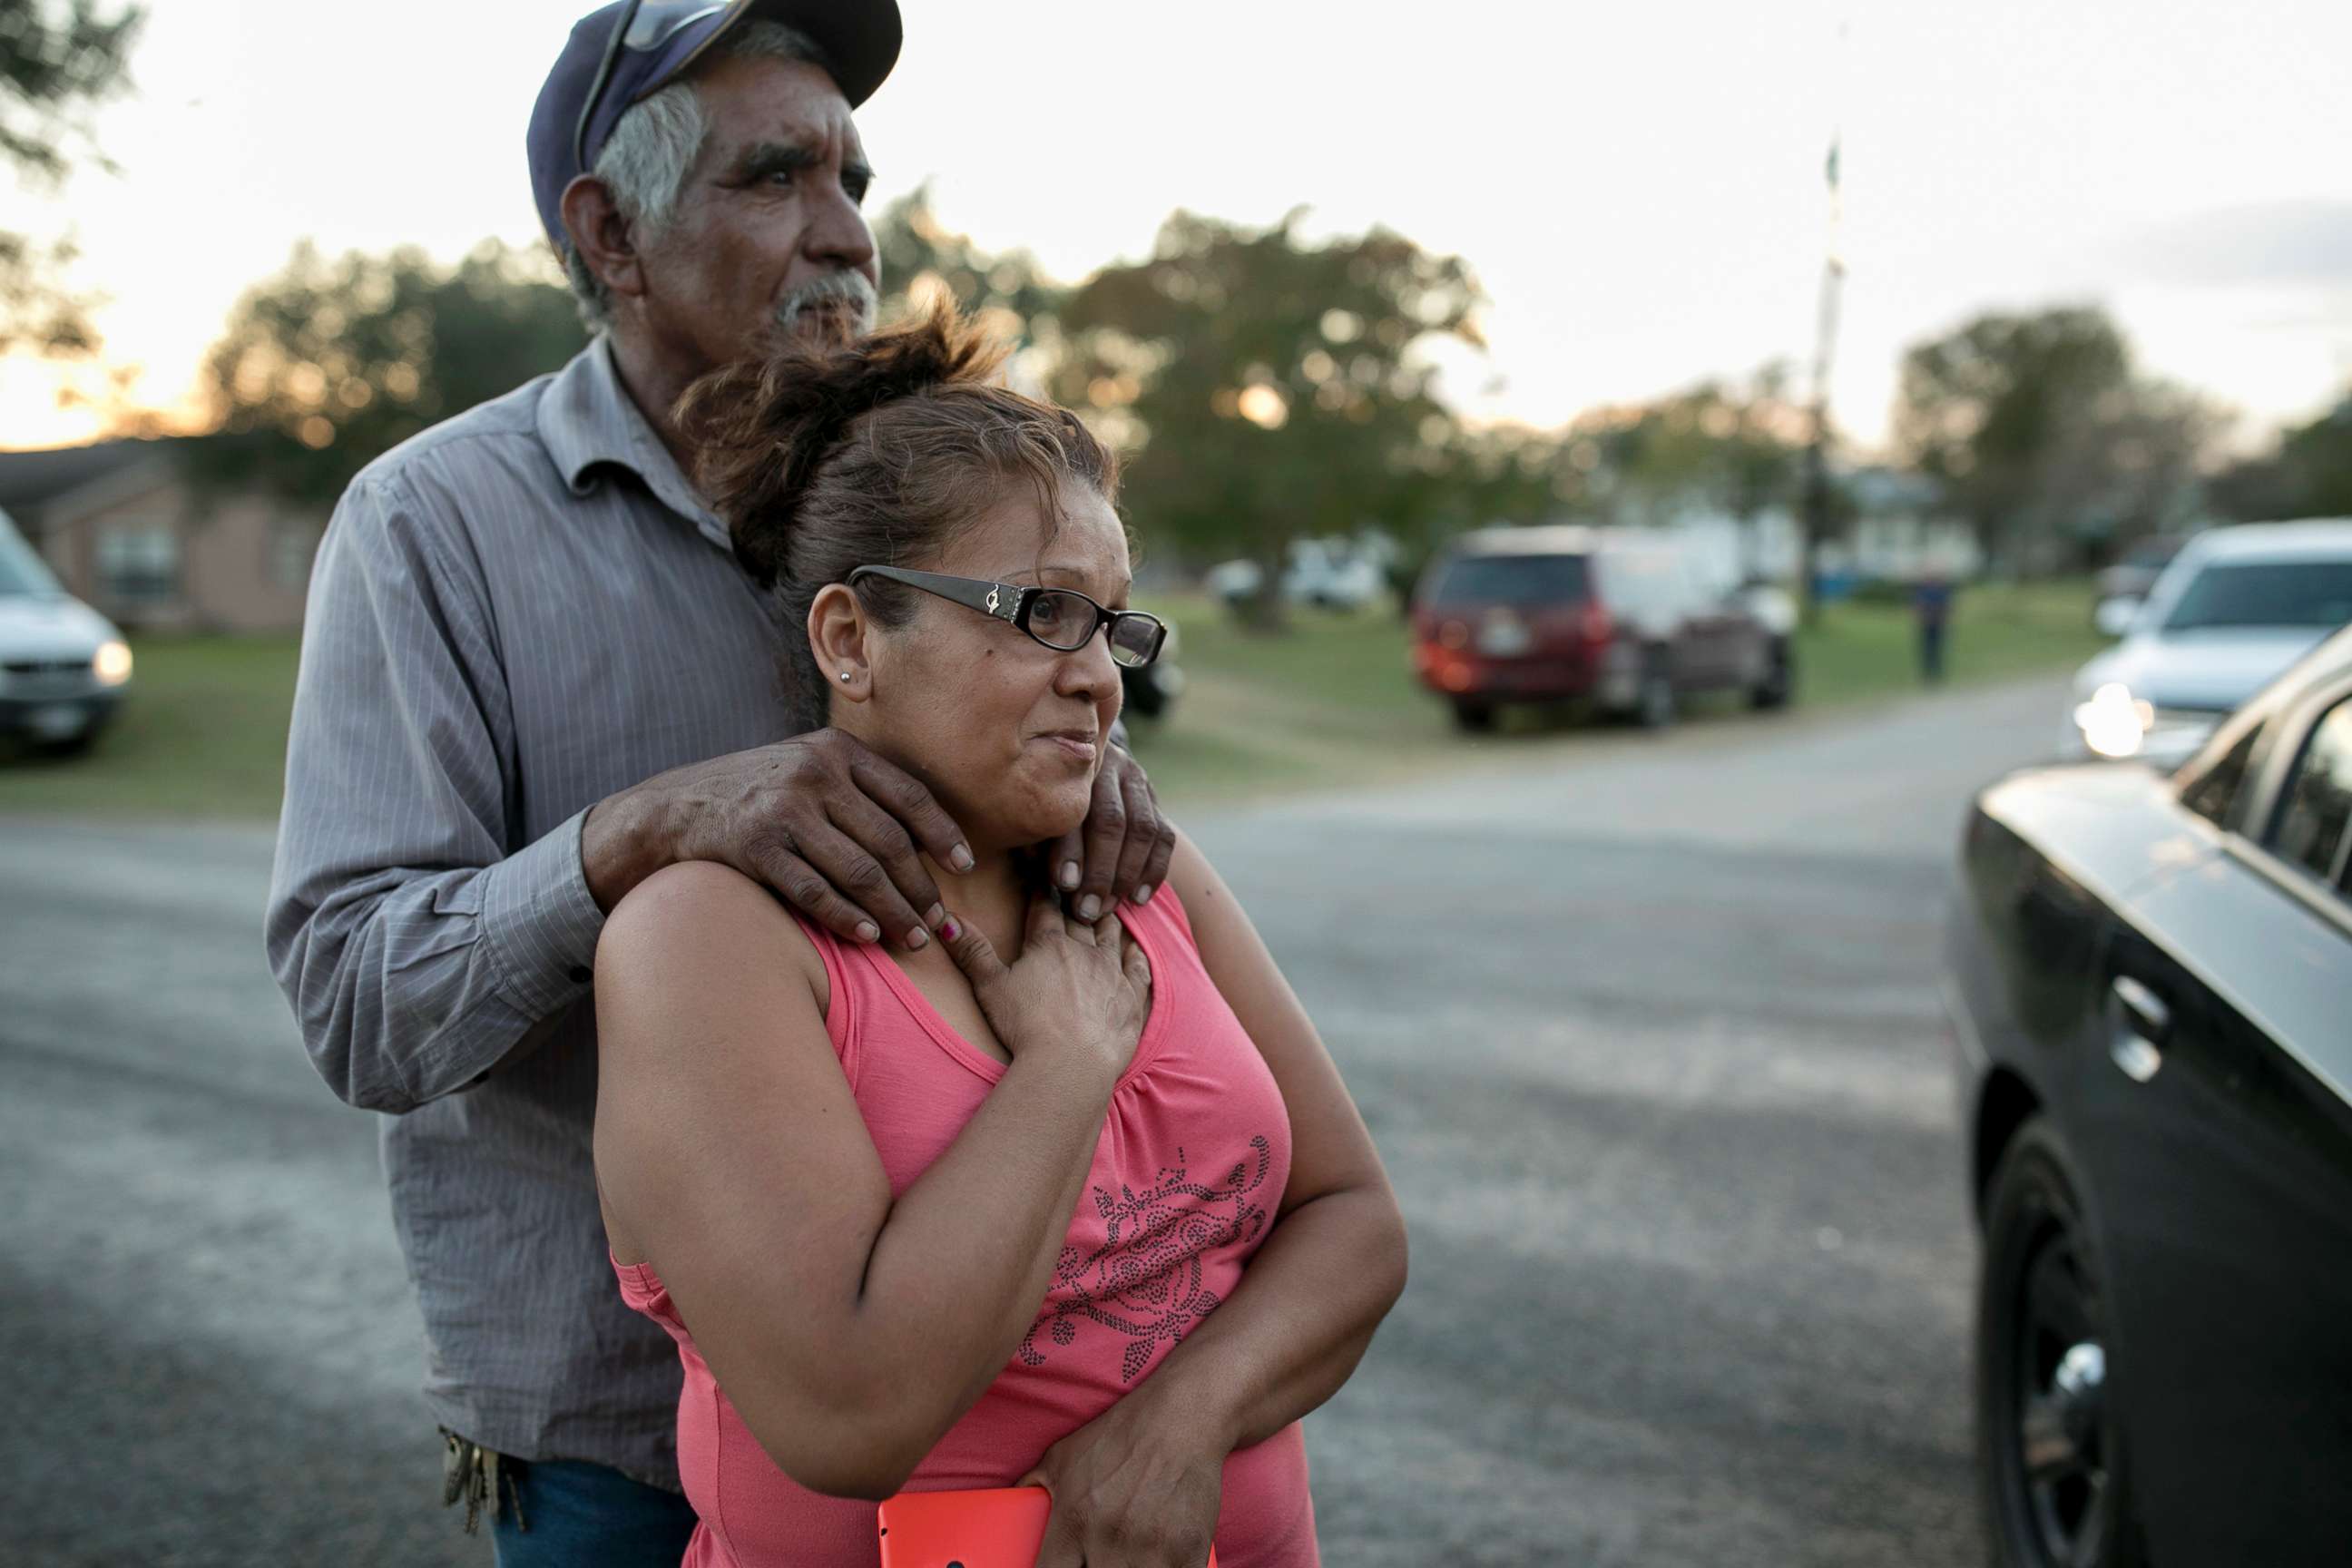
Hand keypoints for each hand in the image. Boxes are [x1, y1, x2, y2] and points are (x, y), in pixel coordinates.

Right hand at [584, 729, 971, 949]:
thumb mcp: (805, 768)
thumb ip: (856, 788)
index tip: (965, 867)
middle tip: (941, 924)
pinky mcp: (755, 845)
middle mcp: (814, 772)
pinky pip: (814, 890)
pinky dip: (846, 916)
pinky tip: (868, 936)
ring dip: (894, 911)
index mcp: (835, 749)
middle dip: (922, 888)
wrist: (671, 809)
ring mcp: (783, 808)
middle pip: (890, 841)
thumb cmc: (755, 794)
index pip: (909, 795)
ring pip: (859, 870)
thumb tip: (926, 840)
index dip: (943, 834)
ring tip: (914, 939)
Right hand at [940, 885, 1150, 1076]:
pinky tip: (1137, 948)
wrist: (1072, 1063)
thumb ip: (971, 950)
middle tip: (1078, 880)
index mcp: (1049, 945)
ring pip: (1111, 935)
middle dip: (1077, 898)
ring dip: (1107, 920)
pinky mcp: (1132, 997)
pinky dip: (1137, 955)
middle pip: (1080, 917)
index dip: (1042, 888)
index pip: (1045, 907)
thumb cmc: (1026, 1027)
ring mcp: (1112, 973)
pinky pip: (1138, 968)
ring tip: (1107, 906)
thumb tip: (943, 917)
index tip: (1042, 871)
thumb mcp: (990, 987)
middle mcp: (1085, 951)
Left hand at [1019, 1396, 1224, 1567]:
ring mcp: (1150, 1551)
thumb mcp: (1064, 1455)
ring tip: (1127, 1559)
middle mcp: (1108, 1541)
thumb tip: (1013, 1502)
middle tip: (1098, 1558)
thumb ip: (1035, 1485)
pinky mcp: (1187, 1552)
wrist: (1180, 1418)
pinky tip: (1158, 1561)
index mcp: (1073, 1523)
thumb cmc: (1119, 1436)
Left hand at [1049, 741, 1176, 923]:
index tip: (1064, 885)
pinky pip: (1164, 837)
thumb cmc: (1044, 805)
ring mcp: (1135, 781)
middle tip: (1088, 909)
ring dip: (1127, 874)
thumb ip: (1038, 839)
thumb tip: (1054, 877)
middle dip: (1100, 871)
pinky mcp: (1155, 800)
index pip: (1073, 810)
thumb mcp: (1034, 815)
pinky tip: (1138, 898)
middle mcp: (1107, 768)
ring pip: (1142, 829)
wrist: (1078, 775)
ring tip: (1110, 906)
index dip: (1070, 850)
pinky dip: (1153, 871)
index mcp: (1069, 768)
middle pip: (1111, 821)